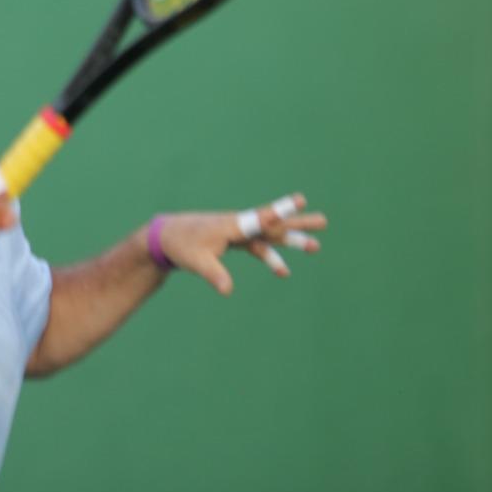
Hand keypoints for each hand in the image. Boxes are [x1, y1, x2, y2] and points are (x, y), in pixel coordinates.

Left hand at [156, 192, 325, 295]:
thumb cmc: (182, 246)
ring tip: (317, 245)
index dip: (280, 211)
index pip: (260, 219)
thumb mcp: (197, 262)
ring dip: (292, 240)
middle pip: (274, 223)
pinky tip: (283, 271)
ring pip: (270, 235)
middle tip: (324, 221)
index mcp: (232, 225)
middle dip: (298, 223)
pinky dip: (271, 257)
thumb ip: (214, 274)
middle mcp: (239, 225)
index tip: (300, 200)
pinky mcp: (235, 239)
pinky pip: (258, 247)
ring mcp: (238, 231)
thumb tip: (228, 291)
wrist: (167, 237)